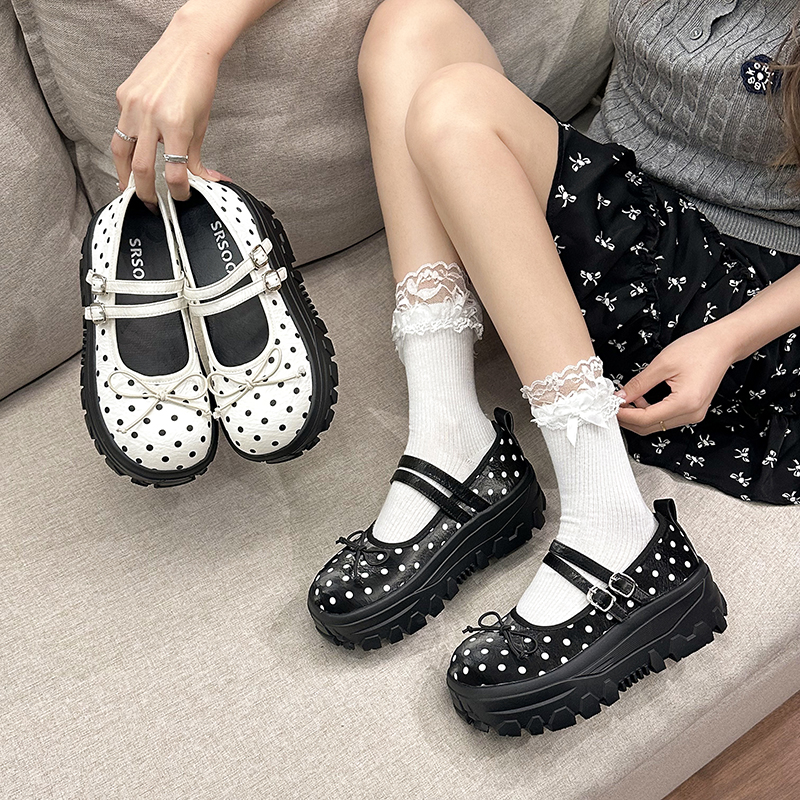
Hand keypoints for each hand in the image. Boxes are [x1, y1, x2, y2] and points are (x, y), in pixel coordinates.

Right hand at [111, 9, 224, 203]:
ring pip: (121, 150)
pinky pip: (122, 125)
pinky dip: (128, 141)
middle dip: (145, 192)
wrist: (188, 46)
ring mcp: (133, 104)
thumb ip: (196, 156)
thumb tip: (205, 181)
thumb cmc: (198, 83)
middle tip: (151, 204)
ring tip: (129, 188)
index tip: (181, 197)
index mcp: (176, 125)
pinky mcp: (123, 95)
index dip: (178, 191)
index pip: (174, 172)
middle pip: (141, 168)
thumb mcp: (201, 124)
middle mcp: (151, 115)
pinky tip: (133, 148)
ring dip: (124, 174)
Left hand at [615, 324, 735, 434]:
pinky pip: (666, 418)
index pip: (646, 419)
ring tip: (625, 399)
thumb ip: (639, 384)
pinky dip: (650, 412)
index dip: (625, 415)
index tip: (609, 407)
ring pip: (658, 424)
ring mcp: (694, 414)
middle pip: (651, 427)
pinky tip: (640, 399)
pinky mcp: (693, 410)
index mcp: (685, 403)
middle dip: (629, 419)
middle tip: (612, 405)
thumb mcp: (662, 364)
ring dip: (639, 416)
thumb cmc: (698, 348)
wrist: (723, 344)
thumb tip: (621, 396)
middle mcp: (692, 414)